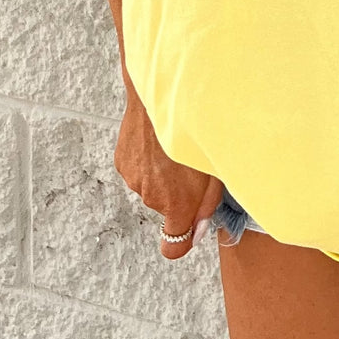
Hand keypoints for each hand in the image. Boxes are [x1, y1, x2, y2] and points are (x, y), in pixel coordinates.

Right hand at [114, 81, 225, 258]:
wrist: (161, 93)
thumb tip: (199, 231)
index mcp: (176, 203)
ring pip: (152, 185)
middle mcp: (151, 196)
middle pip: (167, 207)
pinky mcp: (123, 160)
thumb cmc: (194, 125)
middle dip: (179, 193)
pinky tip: (159, 139)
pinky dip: (149, 159)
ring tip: (175, 146)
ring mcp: (134, 178)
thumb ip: (207, 205)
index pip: (174, 246)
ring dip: (163, 173)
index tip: (190, 233)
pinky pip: (139, 168)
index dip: (183, 241)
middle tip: (193, 165)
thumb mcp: (216, 167)